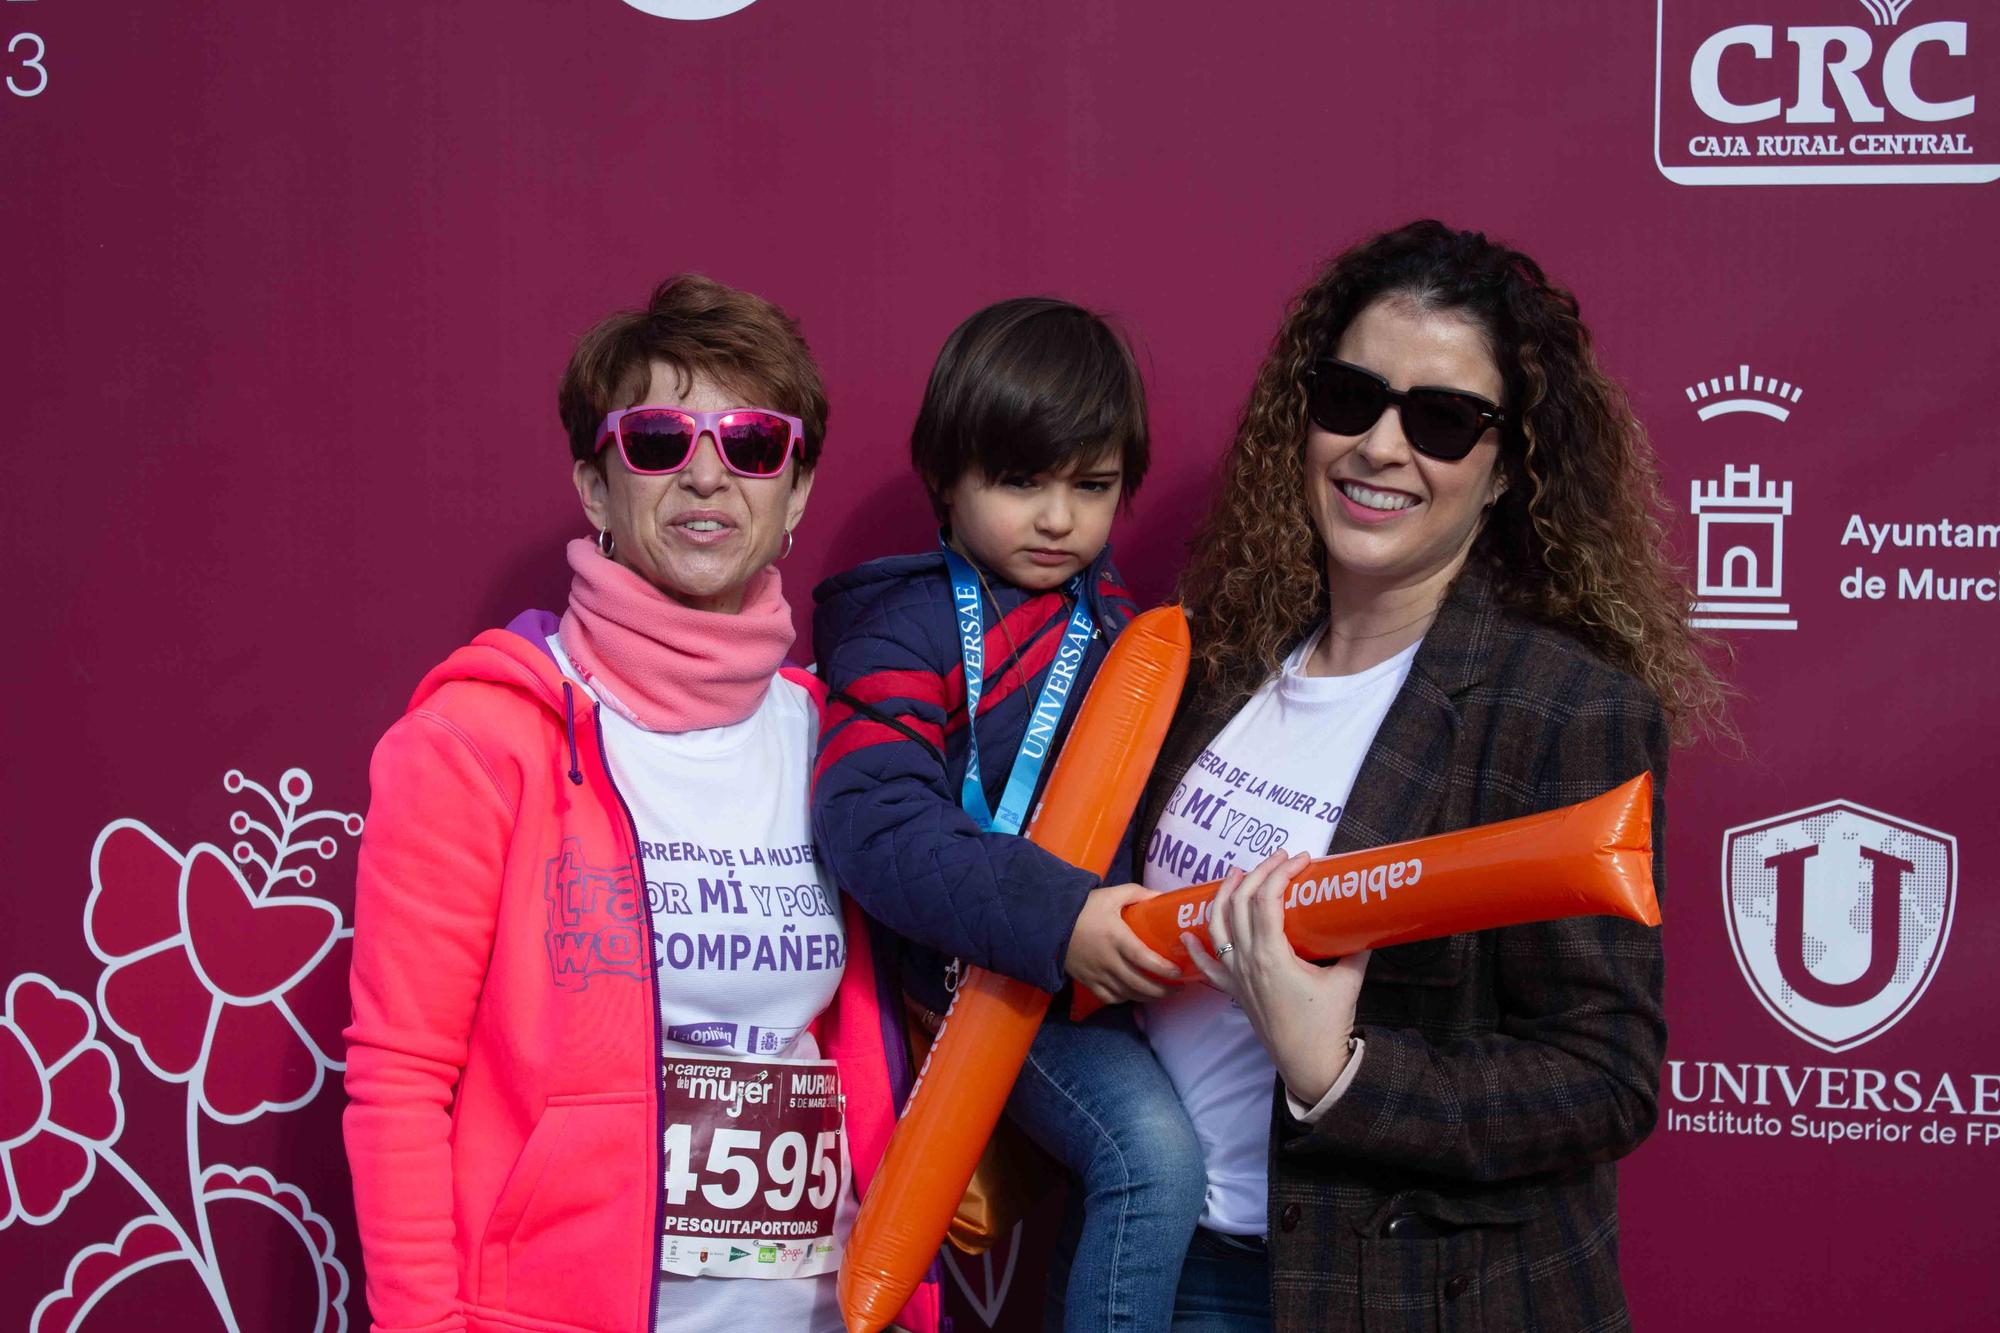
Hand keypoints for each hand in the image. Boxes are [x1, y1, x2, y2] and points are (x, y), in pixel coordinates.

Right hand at [1064, 883, 1182, 1006]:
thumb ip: (1137, 893)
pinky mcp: (1087, 982)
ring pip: (1127, 994)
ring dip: (1148, 997)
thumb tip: (1162, 897)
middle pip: (1139, 983)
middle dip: (1162, 990)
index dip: (1162, 969)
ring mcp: (1097, 974)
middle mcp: (1108, 960)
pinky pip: (1110, 998)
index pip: (1143, 958)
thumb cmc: (1084, 908)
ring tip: (1163, 993)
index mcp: (1116, 937)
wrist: (1050, 922)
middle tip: (1179, 987)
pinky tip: (1134, 993)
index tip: (1178, 972)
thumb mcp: (1111, 895)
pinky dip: (1125, 999)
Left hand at [1182, 850, 1370, 1105]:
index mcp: (1272, 955)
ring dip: (1223, 896)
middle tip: (1279, 859)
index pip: (1267, 900)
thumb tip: (1366, 922)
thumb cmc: (1328, 1025)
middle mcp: (1247, 962)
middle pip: (1240, 904)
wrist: (1309, 1064)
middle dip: (1257, 874)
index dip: (1281, 873)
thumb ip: (1356, 948)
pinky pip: (1207, 967)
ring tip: (1235, 874)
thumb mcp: (1348, 980)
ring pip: (1217, 927)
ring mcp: (1236, 977)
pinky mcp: (1234, 992)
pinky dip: (1195, 948)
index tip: (1301, 859)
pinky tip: (1188, 934)